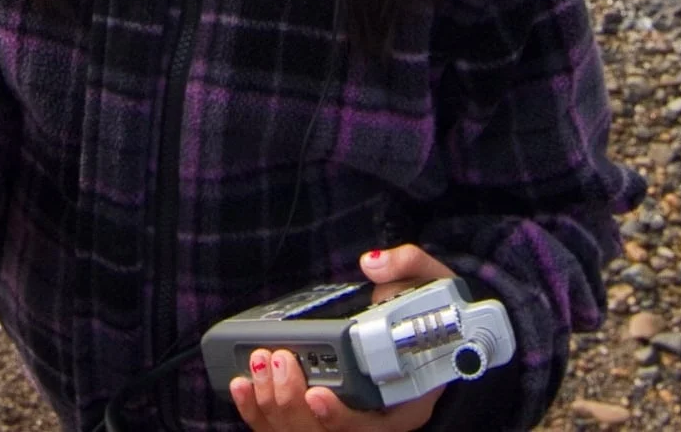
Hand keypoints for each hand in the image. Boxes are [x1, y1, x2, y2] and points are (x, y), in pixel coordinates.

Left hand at [229, 245, 454, 431]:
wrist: (434, 326)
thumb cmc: (436, 311)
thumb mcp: (435, 281)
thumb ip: (409, 266)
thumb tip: (373, 264)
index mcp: (407, 400)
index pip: (373, 426)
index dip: (341, 419)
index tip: (317, 396)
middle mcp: (376, 418)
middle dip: (292, 405)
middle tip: (276, 361)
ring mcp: (347, 416)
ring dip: (272, 408)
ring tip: (257, 367)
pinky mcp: (321, 408)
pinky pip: (286, 427)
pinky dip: (261, 412)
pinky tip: (243, 385)